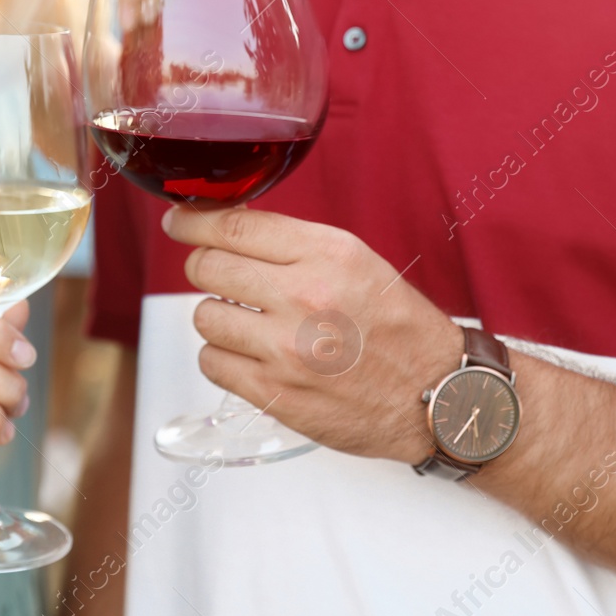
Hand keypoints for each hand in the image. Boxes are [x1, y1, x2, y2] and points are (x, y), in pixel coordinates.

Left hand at [162, 206, 462, 463]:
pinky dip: (222, 357)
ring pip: (204, 316)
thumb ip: (293, 245)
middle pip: (208, 267)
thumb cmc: (398, 328)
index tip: (179, 222)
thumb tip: (226, 227)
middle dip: (205, 267)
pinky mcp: (275, 393)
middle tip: (218, 275)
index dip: (192, 221)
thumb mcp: (356, 262)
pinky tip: (249, 355)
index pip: (234, 225)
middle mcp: (305, 296)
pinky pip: (212, 362)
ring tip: (248, 322)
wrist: (436, 395)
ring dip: (218, 317)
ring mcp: (287, 349)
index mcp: (327, 254)